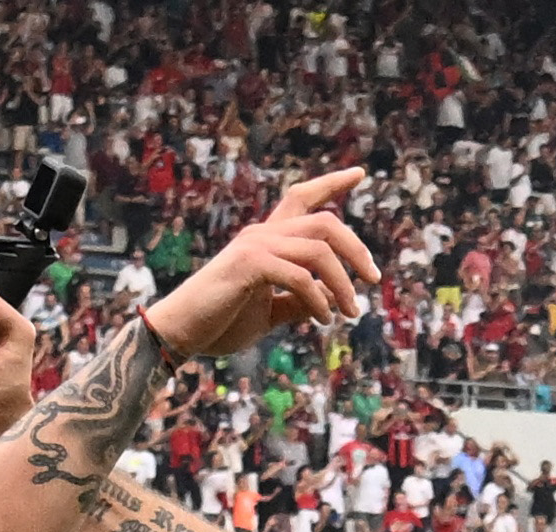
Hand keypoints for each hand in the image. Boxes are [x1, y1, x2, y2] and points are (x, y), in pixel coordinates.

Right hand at [145, 172, 382, 363]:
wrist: (181, 333)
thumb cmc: (220, 322)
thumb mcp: (270, 312)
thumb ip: (298, 303)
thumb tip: (331, 302)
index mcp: (267, 238)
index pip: (302, 197)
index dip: (332, 183)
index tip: (359, 174)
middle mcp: (263, 233)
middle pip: (326, 223)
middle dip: (357, 249)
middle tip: (374, 280)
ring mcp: (255, 245)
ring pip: (320, 250)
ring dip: (343, 283)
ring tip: (350, 312)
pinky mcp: (249, 265)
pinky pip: (300, 277)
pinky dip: (319, 300)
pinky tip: (324, 320)